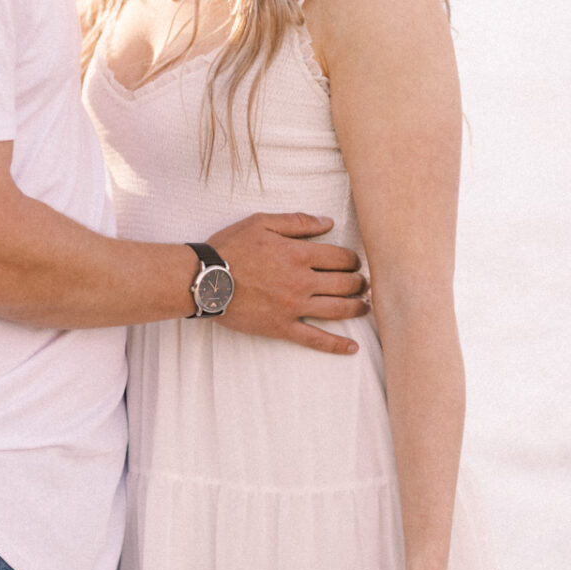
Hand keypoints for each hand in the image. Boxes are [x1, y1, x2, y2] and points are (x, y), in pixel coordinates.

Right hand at [210, 212, 367, 353]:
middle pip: (345, 283)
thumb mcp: (262, 223)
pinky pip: (315, 339)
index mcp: (299, 254)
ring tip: (365, 306)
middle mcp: (302, 282)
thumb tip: (328, 222)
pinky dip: (336, 345)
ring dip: (357, 307)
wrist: (205, 280)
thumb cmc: (230, 248)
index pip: (340, 258)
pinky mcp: (283, 327)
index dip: (352, 259)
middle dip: (359, 283)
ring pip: (338, 310)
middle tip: (363, 283)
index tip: (354, 262)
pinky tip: (352, 348)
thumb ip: (297, 222)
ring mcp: (294, 307)